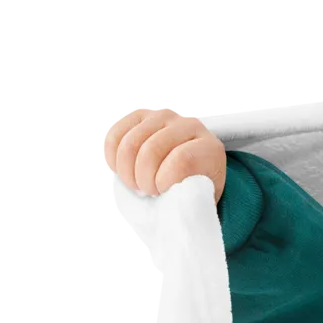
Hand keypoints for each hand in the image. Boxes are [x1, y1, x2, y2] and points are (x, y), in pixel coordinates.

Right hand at [100, 106, 227, 206]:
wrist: (194, 166)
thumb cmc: (196, 183)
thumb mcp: (201, 195)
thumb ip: (190, 198)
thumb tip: (173, 206)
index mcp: (209, 147)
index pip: (182, 160)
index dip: (165, 181)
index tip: (163, 192)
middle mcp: (187, 125)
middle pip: (152, 150)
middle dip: (143, 179)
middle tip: (147, 191)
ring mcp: (163, 117)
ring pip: (131, 143)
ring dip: (127, 171)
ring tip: (137, 183)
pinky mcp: (141, 116)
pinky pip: (115, 135)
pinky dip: (114, 157)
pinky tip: (122, 170)